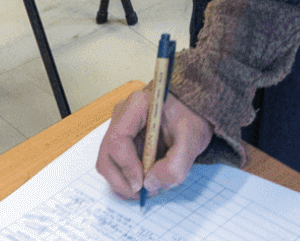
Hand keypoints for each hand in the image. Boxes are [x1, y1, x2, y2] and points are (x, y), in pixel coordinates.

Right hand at [96, 86, 213, 201]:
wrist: (193, 112)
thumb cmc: (192, 118)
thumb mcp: (192, 140)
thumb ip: (175, 164)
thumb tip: (150, 184)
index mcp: (137, 105)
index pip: (118, 139)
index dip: (127, 166)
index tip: (142, 184)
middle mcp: (122, 115)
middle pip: (107, 154)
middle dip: (121, 180)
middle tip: (142, 194)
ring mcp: (119, 128)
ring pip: (107, 163)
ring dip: (123, 182)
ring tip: (146, 188)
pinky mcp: (121, 141)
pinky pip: (115, 165)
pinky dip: (125, 179)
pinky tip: (143, 183)